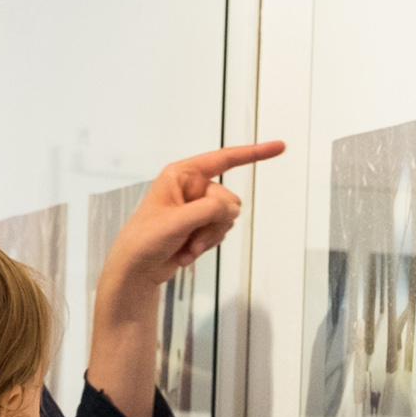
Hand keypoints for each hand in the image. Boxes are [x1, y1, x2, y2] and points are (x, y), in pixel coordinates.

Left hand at [97, 142, 282, 297]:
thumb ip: (209, 210)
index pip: (224, 159)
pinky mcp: (200, 226)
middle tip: (193, 235)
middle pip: (229, 199)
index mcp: (181, 175)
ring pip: (227, 219)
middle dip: (215, 222)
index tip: (279, 147)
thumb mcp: (177, 222)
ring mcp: (196, 208)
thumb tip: (233, 209)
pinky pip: (220, 232)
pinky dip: (206, 245)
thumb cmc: (143, 240)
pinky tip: (186, 252)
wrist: (135, 270)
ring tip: (187, 246)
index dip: (254, 153)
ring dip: (209, 237)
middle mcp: (191, 188)